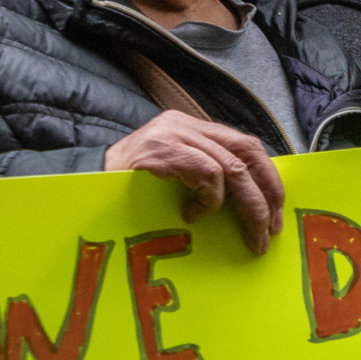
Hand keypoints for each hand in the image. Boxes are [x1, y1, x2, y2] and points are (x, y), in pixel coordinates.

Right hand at [103, 113, 285, 254]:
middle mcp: (186, 125)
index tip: (276, 214)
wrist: (84, 184)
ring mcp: (173, 134)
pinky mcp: (162, 150)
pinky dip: (210, 200)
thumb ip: (207, 178)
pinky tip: (194, 215)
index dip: (269, 180)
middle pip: (248, 152)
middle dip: (267, 194)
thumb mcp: (175, 176)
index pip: (247, 146)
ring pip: (233, 167)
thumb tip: (253, 206)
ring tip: (250, 235)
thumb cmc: (130, 188)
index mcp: (193, 128)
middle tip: (270, 230)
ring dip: (248, 207)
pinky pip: (207, 174)